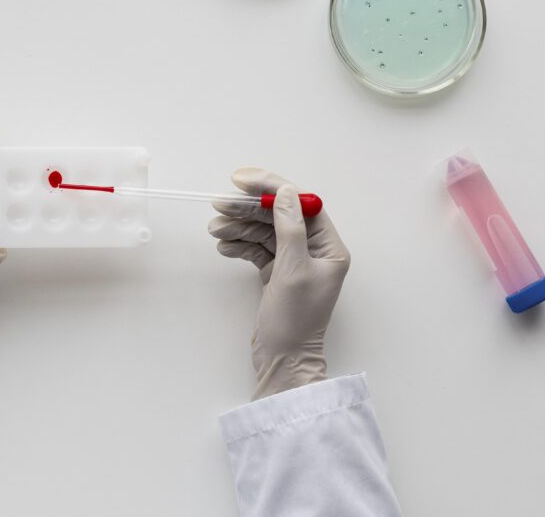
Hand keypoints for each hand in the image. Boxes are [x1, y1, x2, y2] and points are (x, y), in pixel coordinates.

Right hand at [208, 168, 350, 399]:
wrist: (284, 361)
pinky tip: (224, 246)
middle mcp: (314, 251)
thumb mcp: (292, 270)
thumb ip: (290, 228)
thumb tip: (286, 192)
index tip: (243, 181)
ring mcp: (294, 262)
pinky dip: (240, 245)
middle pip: (279, 216)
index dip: (273, 188)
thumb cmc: (295, 321)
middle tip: (218, 205)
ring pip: (264, 232)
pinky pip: (257, 249)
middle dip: (248, 210)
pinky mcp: (276, 274)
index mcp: (329, 248)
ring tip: (215, 229)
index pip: (301, 204)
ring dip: (239, 227)